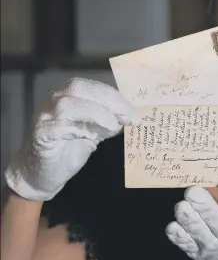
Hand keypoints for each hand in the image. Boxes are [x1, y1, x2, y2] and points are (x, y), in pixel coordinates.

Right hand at [4, 78, 139, 200]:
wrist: (42, 173)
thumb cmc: (70, 149)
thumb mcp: (97, 130)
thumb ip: (111, 119)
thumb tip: (133, 115)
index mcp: (69, 94)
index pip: (93, 86)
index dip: (116, 97)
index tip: (135, 113)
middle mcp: (53, 99)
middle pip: (80, 88)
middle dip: (110, 101)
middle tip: (130, 118)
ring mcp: (44, 115)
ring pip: (68, 104)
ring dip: (96, 114)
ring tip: (113, 128)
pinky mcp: (40, 133)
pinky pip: (58, 126)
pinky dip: (80, 129)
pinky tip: (92, 138)